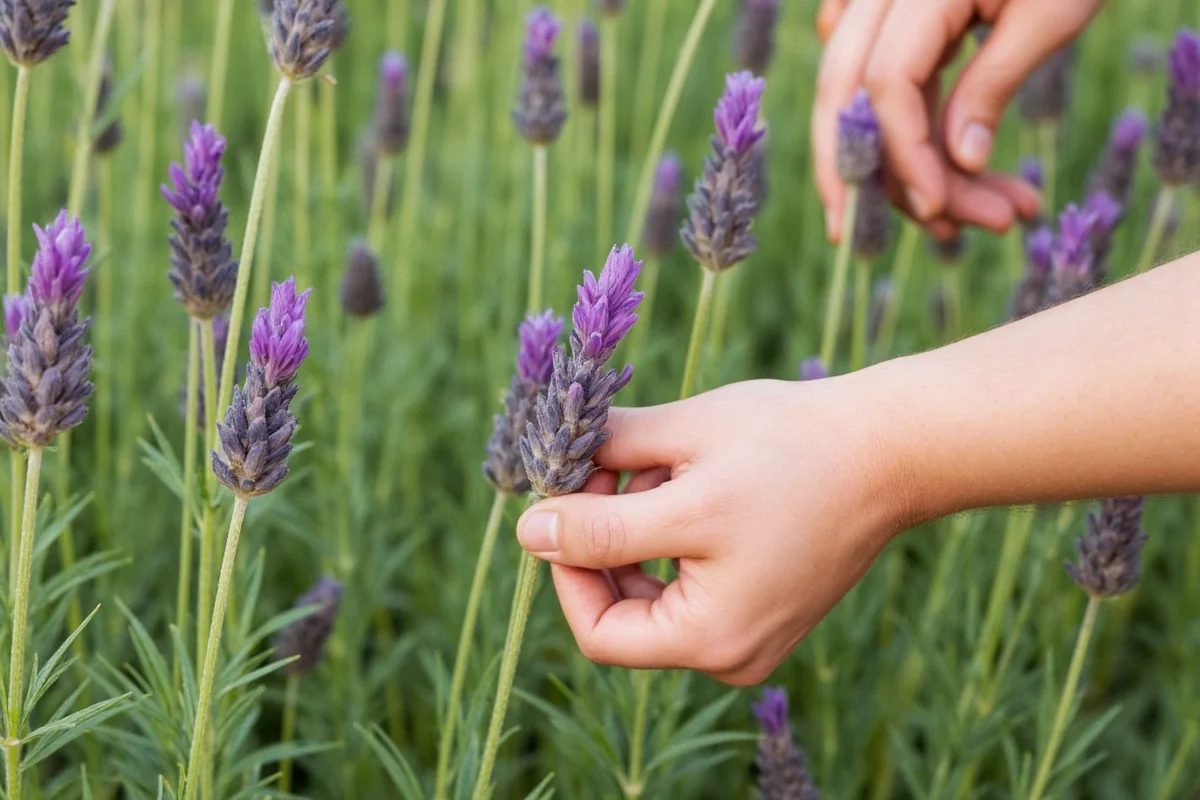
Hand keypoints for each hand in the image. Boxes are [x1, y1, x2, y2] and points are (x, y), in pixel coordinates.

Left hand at [514, 379, 911, 685]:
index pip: (597, 628)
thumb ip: (599, 508)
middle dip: (603, 534)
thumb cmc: (793, 449)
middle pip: (624, 607)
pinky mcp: (766, 604)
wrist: (891, 445)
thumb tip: (530, 528)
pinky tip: (682, 474)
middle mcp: (732, 652)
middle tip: (609, 464)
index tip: (568, 494)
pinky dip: (671, 532)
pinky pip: (690, 579)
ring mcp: (752, 630)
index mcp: (711, 638)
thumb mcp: (684, 467)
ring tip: (652, 458)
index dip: (566, 561)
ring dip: (634, 526)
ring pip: (653, 587)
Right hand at [812, 0, 1103, 241]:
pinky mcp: (891, 18)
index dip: (905, 155)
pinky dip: (913, 133)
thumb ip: (994, 85)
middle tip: (862, 242)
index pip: (886, 84)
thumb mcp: (1052, 13)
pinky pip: (877, 83)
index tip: (938, 210)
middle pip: (839, 92)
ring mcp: (877, 1)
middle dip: (853, 174)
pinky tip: (957, 167)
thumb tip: (957, 166)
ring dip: (912, 165)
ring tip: (992, 211)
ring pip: (861, 98)